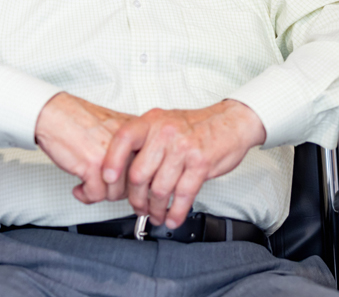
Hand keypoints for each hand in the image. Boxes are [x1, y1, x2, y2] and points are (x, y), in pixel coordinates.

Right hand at [34, 92, 135, 203]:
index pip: (148, 167)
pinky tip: (80, 188)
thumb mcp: (113, 128)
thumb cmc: (79, 120)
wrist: (55, 114)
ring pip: (116, 193)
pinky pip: (96, 194)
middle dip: (115, 191)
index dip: (134, 182)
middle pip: (133, 184)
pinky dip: (86, 195)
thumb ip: (127, 147)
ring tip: (89, 186)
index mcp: (136, 133)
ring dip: (100, 195)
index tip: (124, 185)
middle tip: (103, 186)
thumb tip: (135, 175)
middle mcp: (127, 143)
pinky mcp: (93, 165)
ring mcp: (111, 155)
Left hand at [102, 100, 266, 227]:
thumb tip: (120, 169)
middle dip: (137, 199)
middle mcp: (165, 133)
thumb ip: (144, 141)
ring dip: (156, 210)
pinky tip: (173, 218)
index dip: (112, 162)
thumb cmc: (196, 125)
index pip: (123, 140)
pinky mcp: (200, 164)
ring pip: (160, 189)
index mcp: (152, 121)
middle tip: (139, 208)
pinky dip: (176, 213)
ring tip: (157, 215)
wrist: (231, 122)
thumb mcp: (164, 122)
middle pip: (139, 174)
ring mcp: (183, 148)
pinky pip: (183, 195)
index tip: (107, 180)